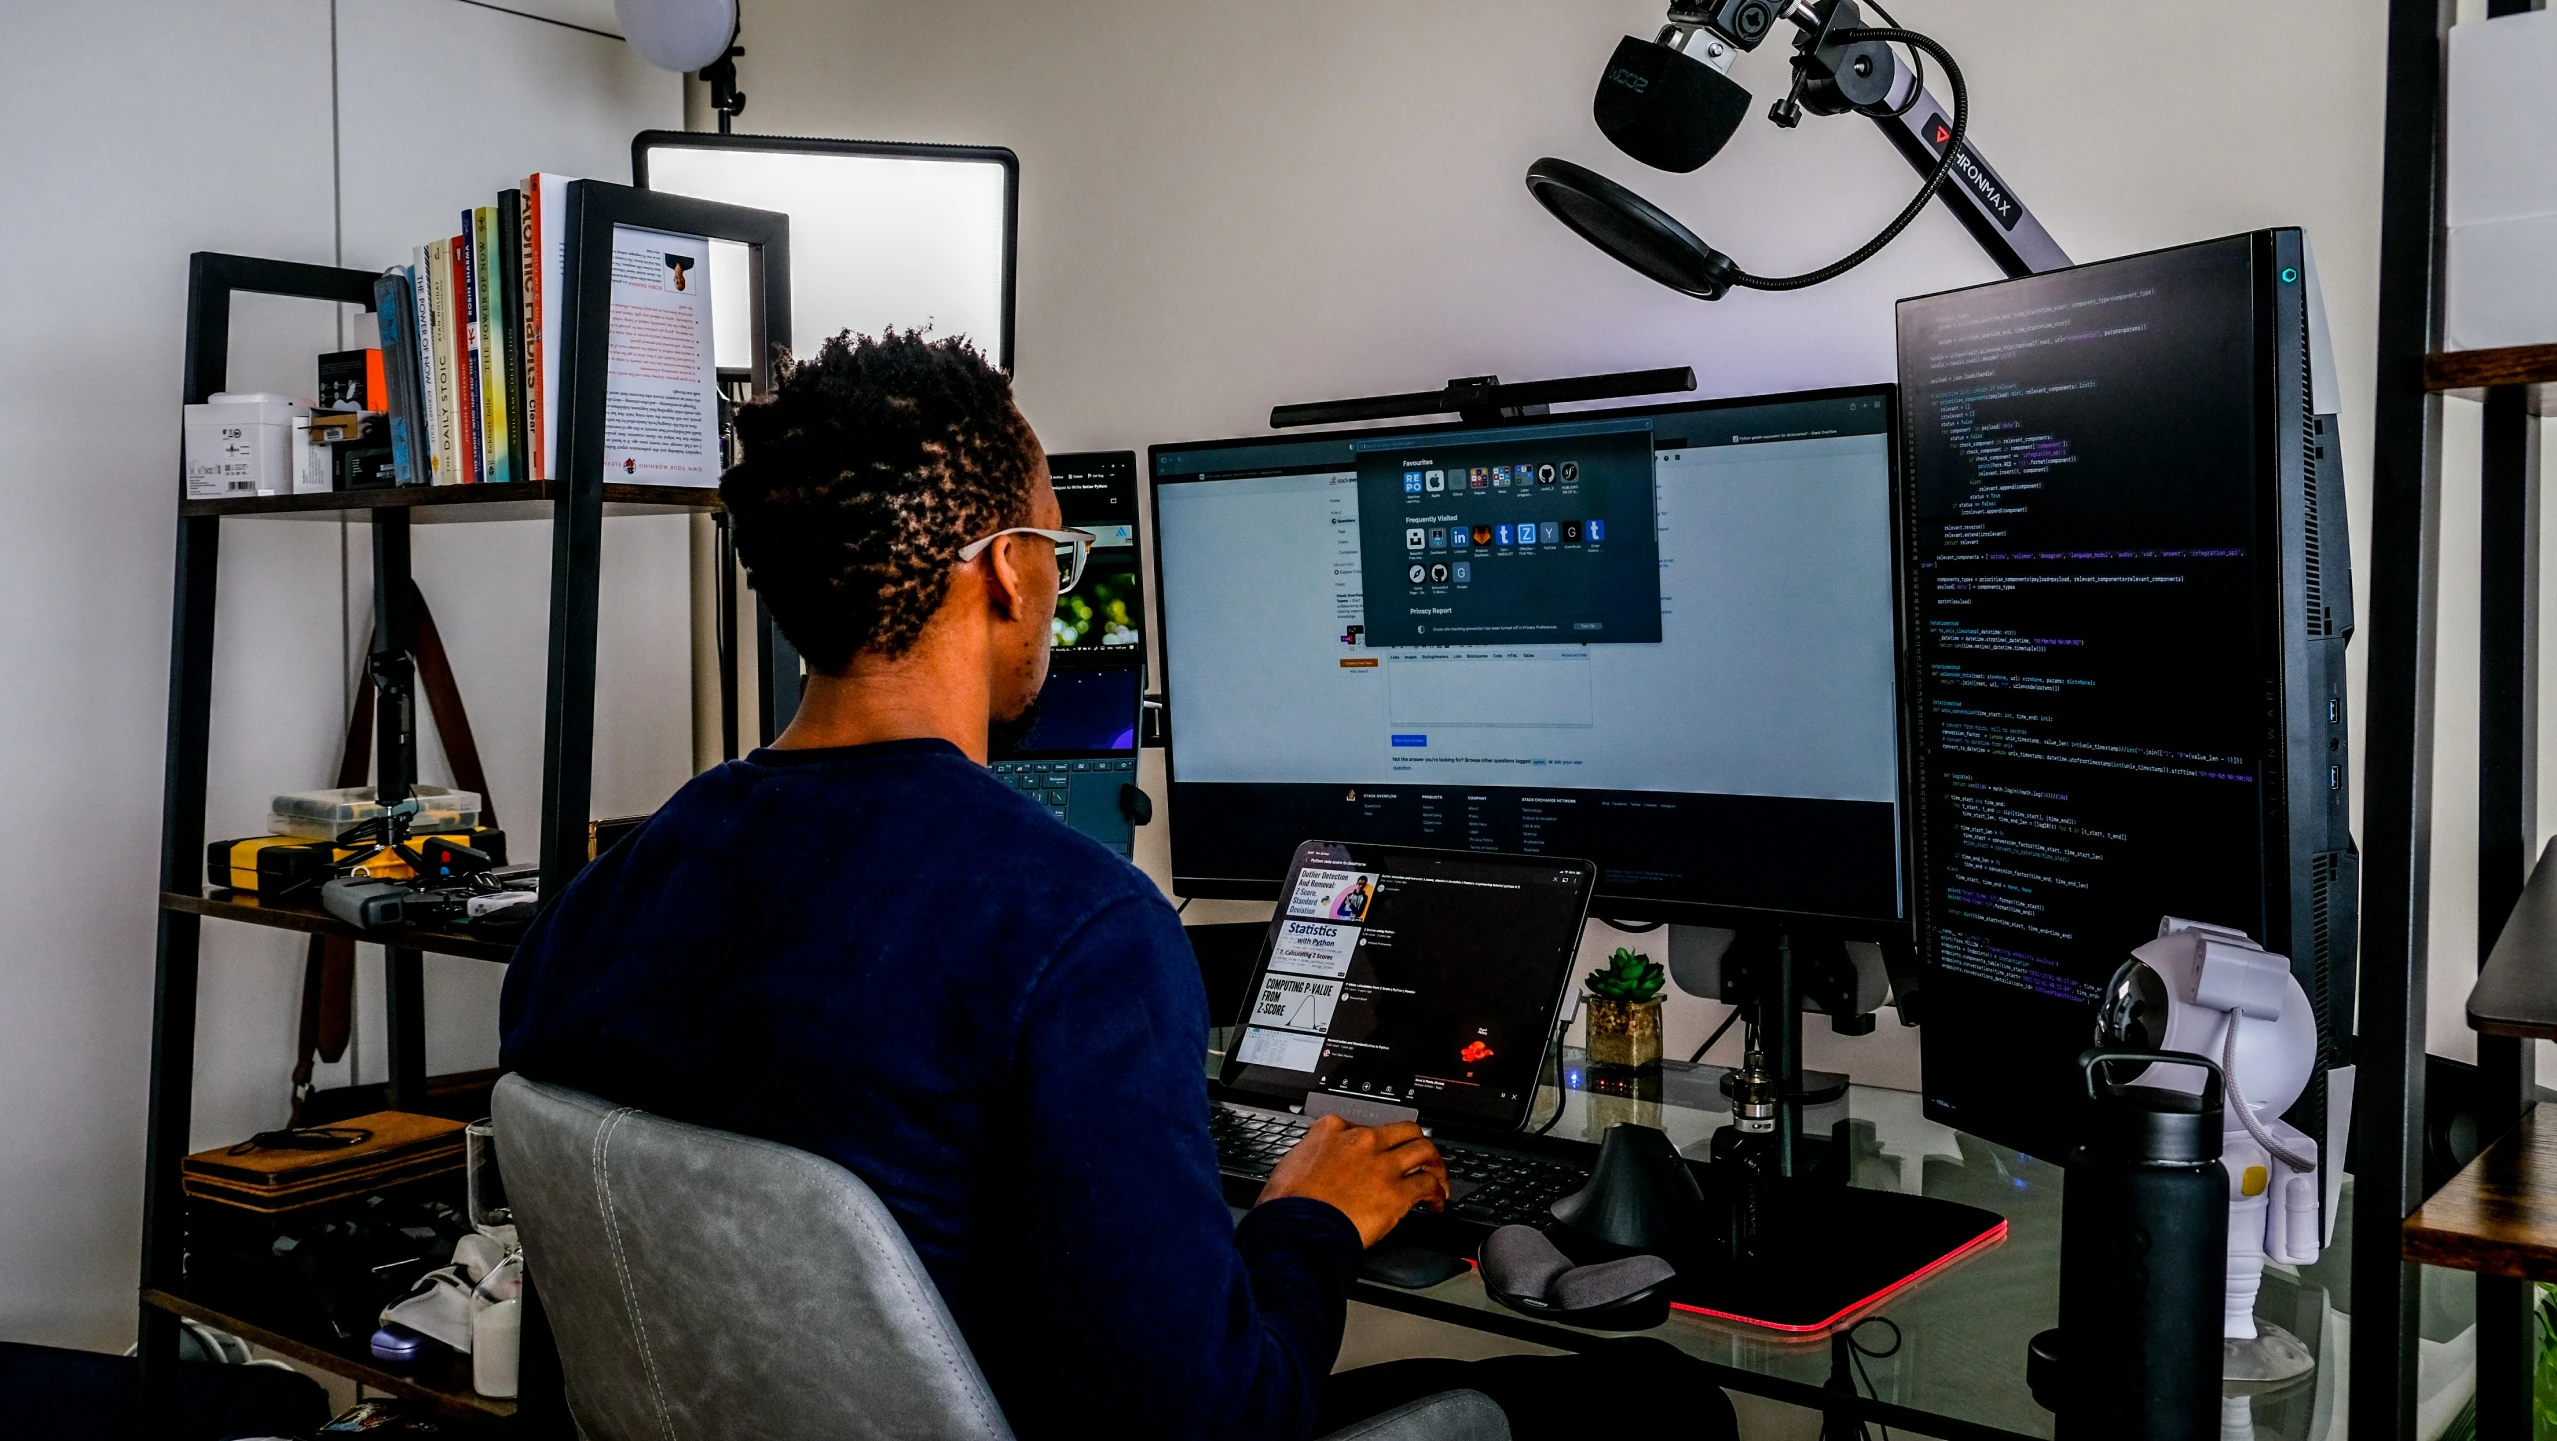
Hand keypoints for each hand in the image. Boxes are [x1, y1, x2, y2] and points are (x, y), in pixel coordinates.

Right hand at [1256, 1115, 1448, 1246]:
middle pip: (1404, 1129)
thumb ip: (1309, 1159)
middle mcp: (1362, 1141)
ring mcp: (1382, 1165)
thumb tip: (1313, 1168)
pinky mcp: (1397, 1192)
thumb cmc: (1288, 1204)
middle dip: (1416, 1141)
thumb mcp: (1290, 1165)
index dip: (1376, 1140)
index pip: (1364, 1125)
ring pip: (1424, 1150)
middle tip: (1421, 1155)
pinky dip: (1437, 1193)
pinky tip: (1437, 1202)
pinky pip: (1428, 1185)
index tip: (1378, 1150)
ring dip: (1435, 1164)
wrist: (1296, 1227)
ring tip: (1437, 1176)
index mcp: (1332, 1130)